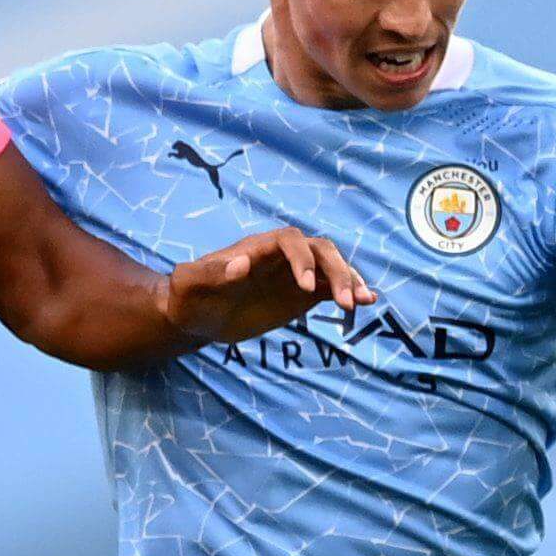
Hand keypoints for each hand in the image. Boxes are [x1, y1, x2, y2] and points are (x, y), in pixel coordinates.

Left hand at [162, 228, 373, 342]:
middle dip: (335, 271)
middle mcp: (280, 257)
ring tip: (360, 302)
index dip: (301, 259)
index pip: (289, 240)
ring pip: (330, 266)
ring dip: (348, 280)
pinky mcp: (301, 295)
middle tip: (345, 302)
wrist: (196, 315)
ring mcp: (293, 274)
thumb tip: (242, 264)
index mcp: (257, 248)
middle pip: (319, 249)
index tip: (305, 287)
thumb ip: (211, 273)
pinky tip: (367, 303)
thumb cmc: (189, 297)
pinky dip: (348, 292)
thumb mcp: (190, 285)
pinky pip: (330, 288)